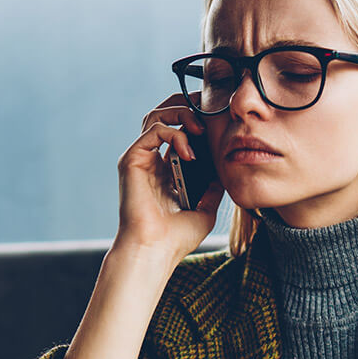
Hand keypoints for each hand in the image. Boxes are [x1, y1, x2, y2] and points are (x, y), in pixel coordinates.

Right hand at [113, 95, 224, 265]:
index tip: (218, 121)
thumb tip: (225, 172)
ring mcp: (140, 159)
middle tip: (208, 111)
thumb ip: (212, 188)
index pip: (179, 133)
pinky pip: (154, 130)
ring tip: (199, 128)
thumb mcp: (205, 208)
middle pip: (164, 117)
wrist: (154, 250)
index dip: (196, 122)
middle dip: (187, 108)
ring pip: (157, 116)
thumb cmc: (175, 238)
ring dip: (181, 115)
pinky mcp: (132, 159)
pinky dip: (175, 133)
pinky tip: (189, 151)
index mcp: (166, 171)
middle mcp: (151, 161)